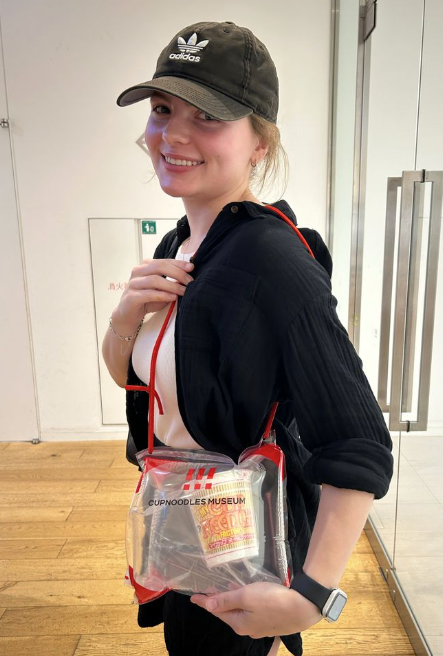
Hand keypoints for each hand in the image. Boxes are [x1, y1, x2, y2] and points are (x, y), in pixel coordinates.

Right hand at [117, 258, 194, 322]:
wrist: (128, 314)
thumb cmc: (147, 300)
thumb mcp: (162, 290)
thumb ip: (172, 283)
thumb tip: (188, 279)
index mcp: (146, 266)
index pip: (164, 261)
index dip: (178, 263)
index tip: (191, 267)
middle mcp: (138, 271)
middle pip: (159, 267)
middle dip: (177, 273)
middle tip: (190, 281)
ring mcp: (133, 283)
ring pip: (154, 280)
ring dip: (172, 285)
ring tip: (184, 291)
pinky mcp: (131, 297)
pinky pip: (148, 294)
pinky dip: (162, 295)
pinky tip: (173, 297)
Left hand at [190, 582, 322, 638]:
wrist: (303, 607)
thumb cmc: (272, 600)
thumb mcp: (246, 596)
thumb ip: (227, 600)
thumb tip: (208, 605)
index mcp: (239, 623)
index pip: (217, 611)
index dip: (205, 602)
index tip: (193, 597)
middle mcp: (248, 629)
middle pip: (229, 613)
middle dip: (219, 602)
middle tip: (209, 590)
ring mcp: (261, 627)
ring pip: (241, 612)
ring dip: (233, 602)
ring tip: (226, 591)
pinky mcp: (271, 621)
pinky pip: (252, 612)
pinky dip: (246, 603)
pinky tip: (247, 595)